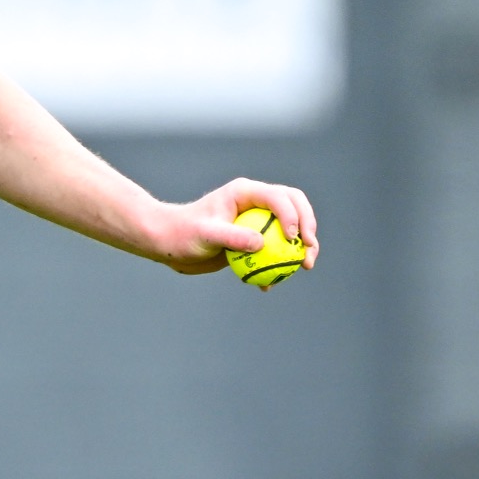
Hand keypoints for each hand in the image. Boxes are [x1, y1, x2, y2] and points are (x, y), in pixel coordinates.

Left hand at [153, 177, 318, 275]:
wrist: (169, 244)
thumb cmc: (182, 233)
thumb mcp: (205, 234)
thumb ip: (232, 237)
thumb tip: (262, 245)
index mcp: (245, 193)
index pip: (280, 197)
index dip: (293, 215)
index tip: (292, 239)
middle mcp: (255, 203)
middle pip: (295, 207)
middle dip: (308, 227)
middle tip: (310, 250)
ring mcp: (256, 221)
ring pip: (290, 229)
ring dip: (302, 247)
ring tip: (305, 267)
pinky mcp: (252, 240)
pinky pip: (273, 251)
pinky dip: (277, 266)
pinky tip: (271, 285)